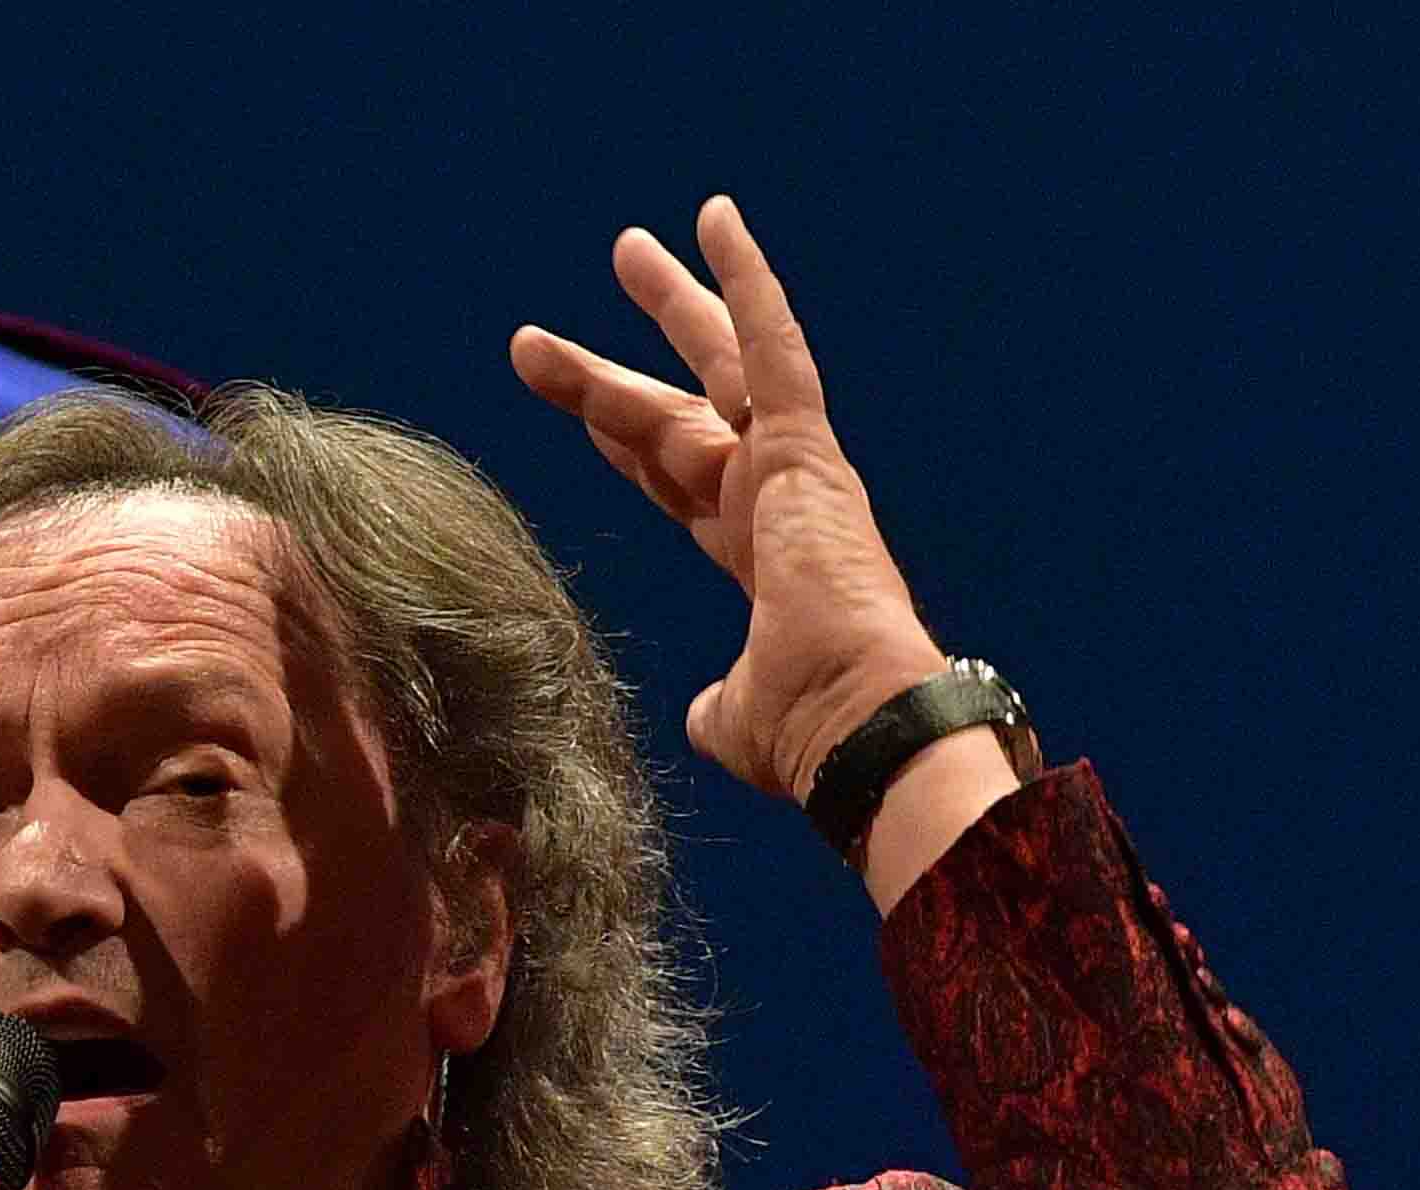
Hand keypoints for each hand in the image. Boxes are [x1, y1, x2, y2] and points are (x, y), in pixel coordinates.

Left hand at [511, 197, 954, 802]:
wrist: (857, 726)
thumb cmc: (808, 736)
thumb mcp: (735, 720)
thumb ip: (716, 706)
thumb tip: (703, 719)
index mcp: (762, 558)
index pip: (679, 483)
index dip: (630, 446)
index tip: (585, 413)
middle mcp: (777, 502)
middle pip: (681, 416)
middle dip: (619, 370)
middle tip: (562, 326)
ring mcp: (795, 472)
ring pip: (715, 370)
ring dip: (670, 304)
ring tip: (626, 246)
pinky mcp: (807, 453)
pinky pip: (773, 350)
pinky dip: (748, 284)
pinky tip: (717, 222)